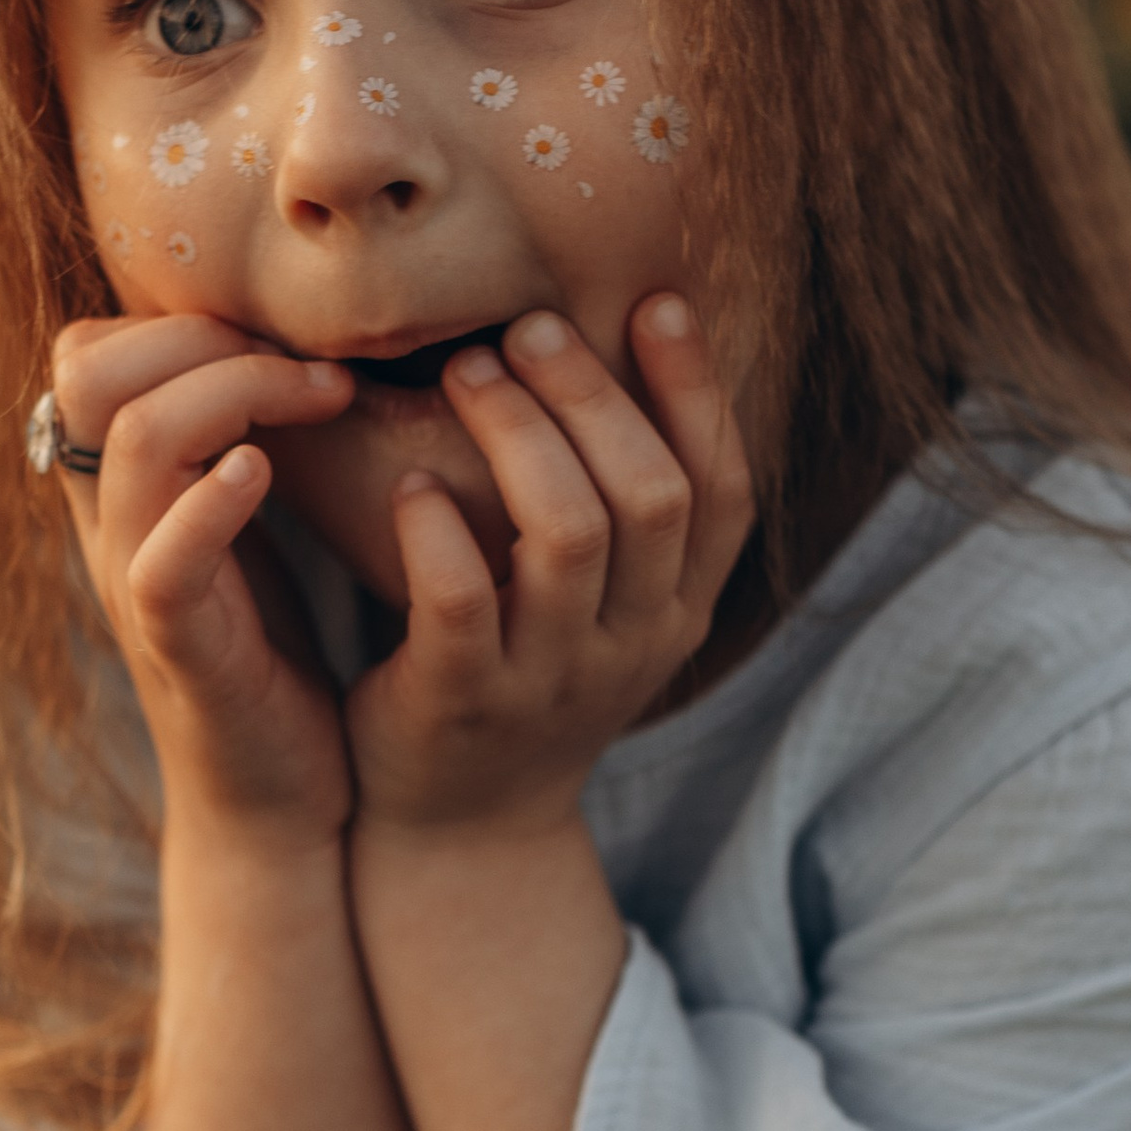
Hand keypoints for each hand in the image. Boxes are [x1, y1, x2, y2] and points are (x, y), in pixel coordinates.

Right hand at [46, 312, 357, 840]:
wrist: (277, 800)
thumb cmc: (272, 656)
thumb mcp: (244, 526)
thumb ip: (231, 442)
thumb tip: (286, 341)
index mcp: (122, 489)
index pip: (88, 349)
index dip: (178, 318)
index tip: (287, 348)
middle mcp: (110, 525)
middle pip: (88, 366)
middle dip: (206, 334)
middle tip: (313, 369)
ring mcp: (135, 585)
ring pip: (132, 439)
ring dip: (235, 392)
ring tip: (323, 402)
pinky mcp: (178, 652)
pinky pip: (160, 563)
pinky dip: (210, 505)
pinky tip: (263, 477)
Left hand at [346, 295, 753, 834]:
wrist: (461, 829)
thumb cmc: (522, 679)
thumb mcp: (602, 610)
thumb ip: (621, 513)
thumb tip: (616, 352)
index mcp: (674, 612)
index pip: (722, 490)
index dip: (698, 391)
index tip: (655, 300)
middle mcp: (630, 644)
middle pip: (648, 495)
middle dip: (593, 395)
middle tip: (527, 329)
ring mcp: (548, 678)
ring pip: (566, 534)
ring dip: (517, 436)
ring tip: (464, 371)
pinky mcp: (460, 703)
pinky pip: (459, 600)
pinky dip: (436, 529)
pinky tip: (409, 482)